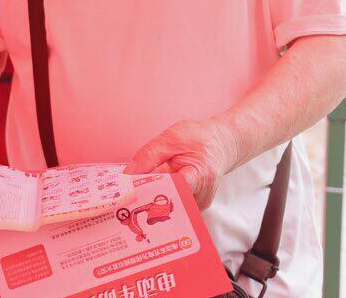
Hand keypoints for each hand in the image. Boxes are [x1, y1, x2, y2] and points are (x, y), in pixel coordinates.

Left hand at [123, 118, 238, 208]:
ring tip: (136, 192)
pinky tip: (150, 191)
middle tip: (124, 196)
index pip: (173, 192)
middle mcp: (202, 195)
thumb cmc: (198, 138)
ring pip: (169, 207)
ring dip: (151, 199)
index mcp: (199, 175)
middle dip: (145, 199)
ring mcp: (199, 203)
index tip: (129, 192)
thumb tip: (127, 176)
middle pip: (168, 203)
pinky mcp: (194, 206)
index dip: (149, 193)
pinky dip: (159, 198)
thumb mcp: (170, 138)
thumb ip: (148, 157)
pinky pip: (173, 205)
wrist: (221, 143)